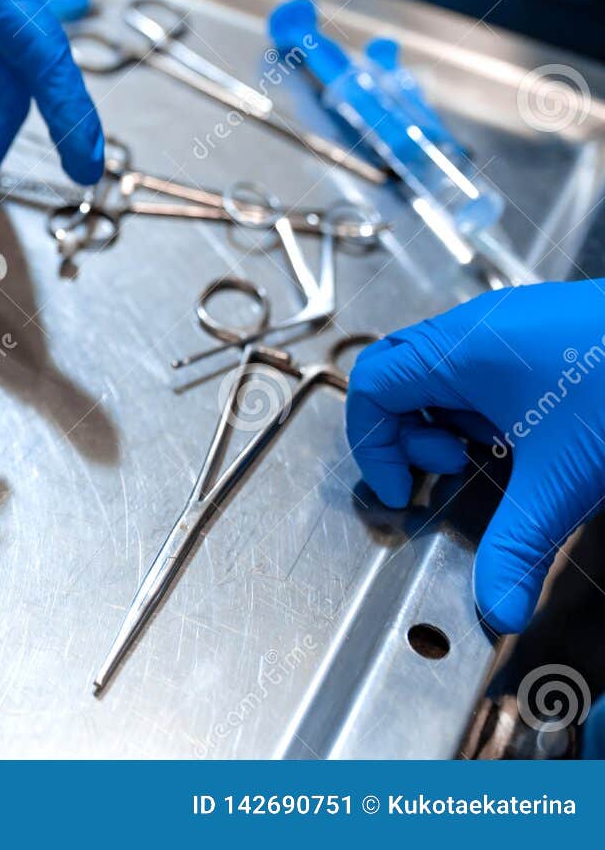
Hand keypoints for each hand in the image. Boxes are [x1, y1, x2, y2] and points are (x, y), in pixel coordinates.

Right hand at [346, 282, 604, 632]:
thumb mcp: (563, 480)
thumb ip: (519, 546)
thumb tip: (496, 608)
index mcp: (458, 349)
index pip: (371, 385)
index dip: (374, 444)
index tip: (406, 488)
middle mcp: (474, 329)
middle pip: (396, 375)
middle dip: (406, 433)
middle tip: (442, 469)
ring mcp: (506, 326)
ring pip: (439, 373)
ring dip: (447, 420)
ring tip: (487, 455)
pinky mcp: (538, 335)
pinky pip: (481, 370)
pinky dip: (483, 409)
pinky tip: (522, 439)